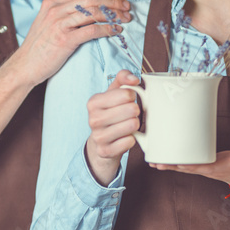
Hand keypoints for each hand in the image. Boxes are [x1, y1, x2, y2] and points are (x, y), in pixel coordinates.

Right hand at [10, 0, 131, 87]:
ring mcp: (59, 24)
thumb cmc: (39, 48)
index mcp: (51, 3)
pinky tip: (116, 31)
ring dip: (114, 14)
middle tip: (126, 7)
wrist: (24, 66)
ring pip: (93, 12)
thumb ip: (63, 13)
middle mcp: (55, 10)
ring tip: (126, 19)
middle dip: (113, 2)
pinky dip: (107, 29)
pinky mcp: (64, 39)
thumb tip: (86, 9)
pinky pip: (92, 30)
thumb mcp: (47, 23)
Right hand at [85, 70, 140, 184]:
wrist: (101, 141)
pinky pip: (130, 142)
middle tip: (129, 114)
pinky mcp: (105, 151)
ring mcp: (98, 136)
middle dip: (135, 111)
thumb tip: (134, 79)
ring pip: (132, 125)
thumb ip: (123, 79)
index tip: (128, 100)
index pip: (126, 93)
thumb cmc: (110, 113)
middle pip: (131, 109)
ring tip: (128, 125)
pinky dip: (132, 139)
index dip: (133, 96)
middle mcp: (93, 119)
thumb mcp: (113, 93)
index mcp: (94, 102)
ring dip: (135, 125)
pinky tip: (125, 137)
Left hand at [150, 132, 229, 211]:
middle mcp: (211, 169)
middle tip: (155, 162)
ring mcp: (207, 169)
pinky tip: (162, 159)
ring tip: (152, 161)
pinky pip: (187, 165)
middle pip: (188, 168)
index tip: (176, 161)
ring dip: (169, 165)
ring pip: (185, 168)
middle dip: (172, 166)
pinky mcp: (205, 166)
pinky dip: (174, 163)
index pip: (204, 166)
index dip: (190, 164)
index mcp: (224, 165)